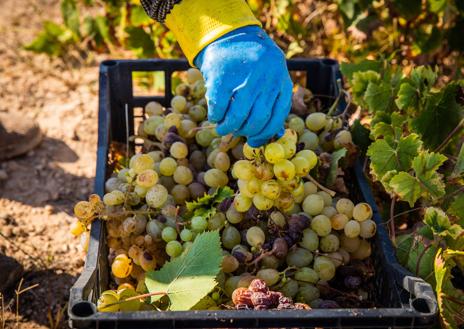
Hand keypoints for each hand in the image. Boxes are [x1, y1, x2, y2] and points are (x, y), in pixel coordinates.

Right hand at [194, 26, 292, 146]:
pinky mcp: (222, 75)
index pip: (277, 116)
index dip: (265, 133)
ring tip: (222, 128)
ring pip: (238, 116)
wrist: (230, 35)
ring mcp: (245, 75)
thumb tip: (276, 134)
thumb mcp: (270, 79)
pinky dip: (216, 116)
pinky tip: (215, 116)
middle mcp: (266, 78)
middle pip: (258, 119)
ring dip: (228, 127)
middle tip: (237, 132)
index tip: (254, 141)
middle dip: (245, 131)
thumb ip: (273, 103)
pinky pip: (219, 106)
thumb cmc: (252, 64)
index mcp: (281, 80)